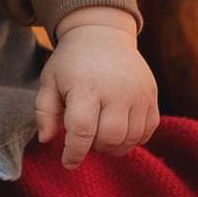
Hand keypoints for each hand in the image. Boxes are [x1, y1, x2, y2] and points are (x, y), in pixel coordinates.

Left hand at [34, 7, 158, 169]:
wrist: (102, 34)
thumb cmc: (71, 62)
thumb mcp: (49, 81)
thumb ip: (44, 112)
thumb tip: (46, 140)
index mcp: (86, 87)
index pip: (82, 130)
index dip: (74, 153)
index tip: (67, 162)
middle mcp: (116, 90)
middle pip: (110, 138)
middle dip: (95, 148)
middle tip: (85, 139)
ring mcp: (138, 93)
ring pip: (132, 138)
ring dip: (114, 147)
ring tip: (100, 136)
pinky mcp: (152, 95)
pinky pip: (149, 130)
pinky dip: (134, 139)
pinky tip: (120, 130)